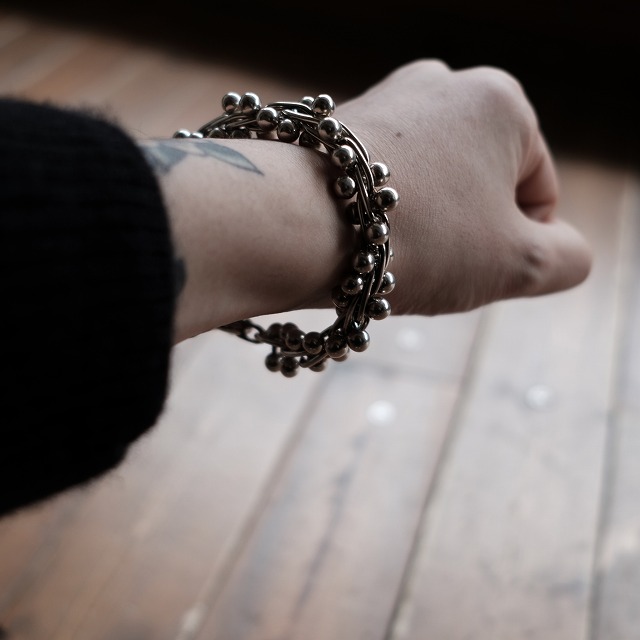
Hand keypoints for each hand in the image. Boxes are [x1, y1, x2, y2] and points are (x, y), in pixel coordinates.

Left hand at [338, 59, 591, 314]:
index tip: (470, 265)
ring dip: (420, 229)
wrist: (292, 226)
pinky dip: (376, 218)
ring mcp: (383, 102)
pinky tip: (354, 236)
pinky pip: (378, 186)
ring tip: (387, 249)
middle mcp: (441, 85)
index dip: (512, 246)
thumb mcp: (516, 264)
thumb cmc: (415, 240)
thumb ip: (565, 258)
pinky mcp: (336, 131)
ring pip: (427, 189)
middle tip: (430, 262)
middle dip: (463, 235)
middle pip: (477, 188)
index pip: (535, 194)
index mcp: (501, 102)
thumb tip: (563, 251)